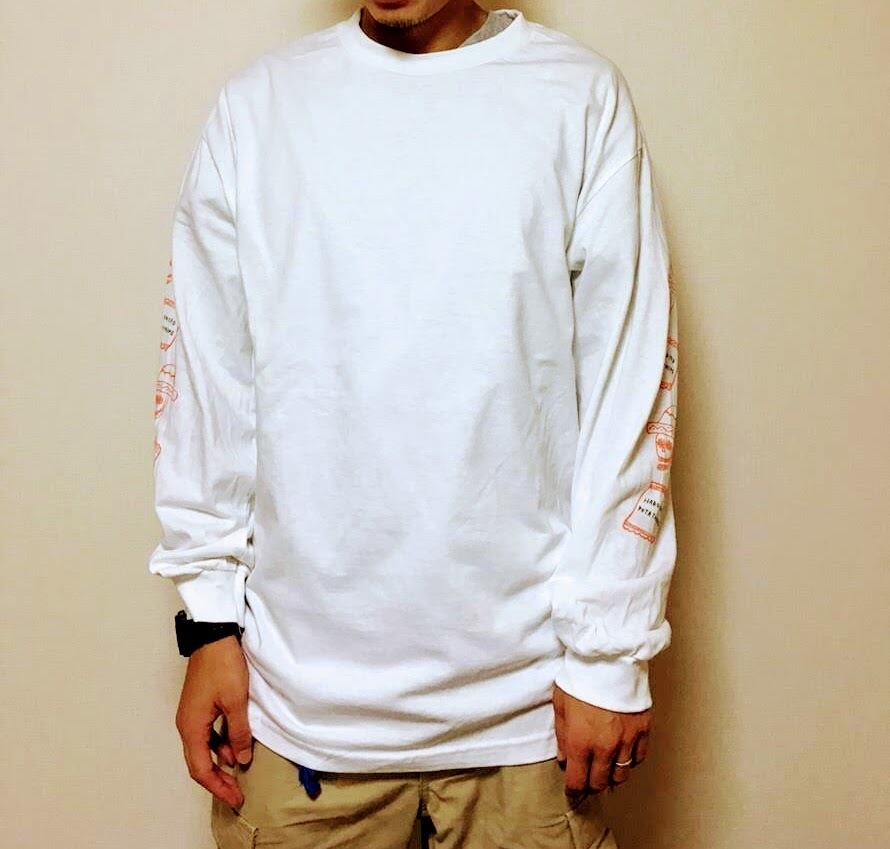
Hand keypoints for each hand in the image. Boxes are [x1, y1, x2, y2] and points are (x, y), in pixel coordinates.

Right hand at [175, 635, 252, 806]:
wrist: (214, 636)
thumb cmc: (223, 666)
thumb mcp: (236, 701)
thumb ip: (238, 732)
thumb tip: (240, 759)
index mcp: (191, 727)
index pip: (200, 769)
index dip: (218, 787)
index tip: (235, 797)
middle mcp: (187, 724)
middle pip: (199, 762)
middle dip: (218, 779)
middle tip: (237, 791)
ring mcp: (192, 714)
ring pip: (203, 747)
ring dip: (220, 760)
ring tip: (240, 768)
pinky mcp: (200, 705)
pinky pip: (207, 733)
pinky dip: (220, 743)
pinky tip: (235, 744)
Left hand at [552, 683, 650, 797]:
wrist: (608, 658)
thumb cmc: (581, 676)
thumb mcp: (560, 704)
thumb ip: (561, 735)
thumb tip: (564, 757)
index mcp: (580, 742)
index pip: (577, 781)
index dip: (574, 790)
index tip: (572, 792)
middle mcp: (604, 747)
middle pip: (600, 782)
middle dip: (591, 784)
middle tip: (587, 781)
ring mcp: (626, 740)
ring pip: (621, 774)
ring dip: (612, 776)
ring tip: (606, 771)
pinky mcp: (642, 730)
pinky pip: (639, 758)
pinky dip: (630, 761)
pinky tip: (623, 755)